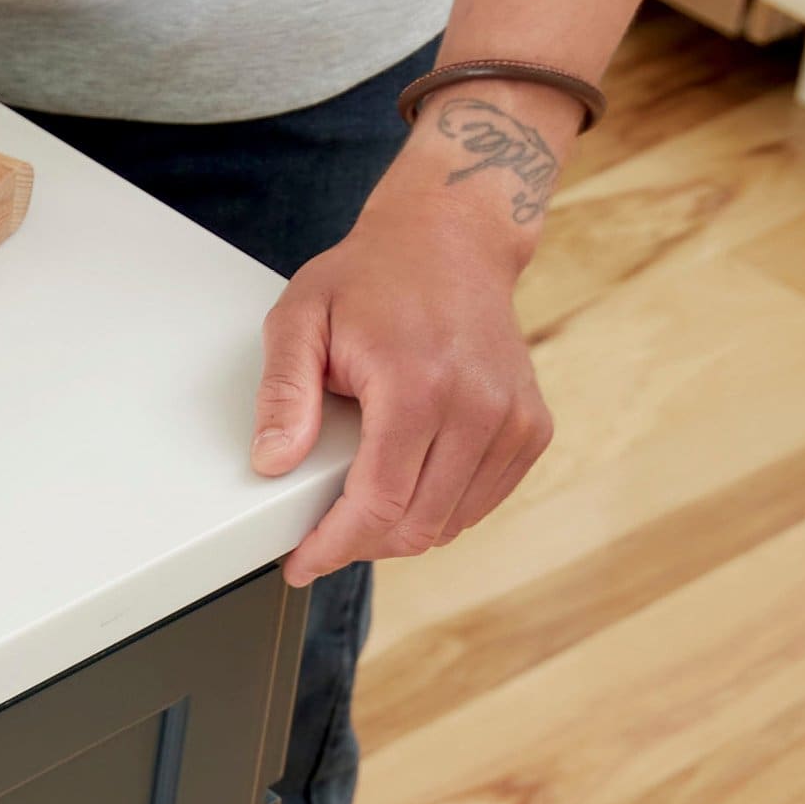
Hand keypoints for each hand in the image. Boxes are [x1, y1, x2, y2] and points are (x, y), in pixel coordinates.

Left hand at [250, 97, 563, 587]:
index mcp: (418, 383)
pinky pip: (480, 502)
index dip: (334, 545)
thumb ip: (282, 393)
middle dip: (360, 544)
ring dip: (398, 531)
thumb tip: (273, 462)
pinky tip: (406, 487)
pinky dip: (439, 510)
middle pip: (415, 525)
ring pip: (450, 524)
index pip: (378, 502)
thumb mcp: (300, 318)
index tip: (303, 563)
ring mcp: (513, 419)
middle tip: (322, 537)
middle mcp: (478, 406)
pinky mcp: (531, 427)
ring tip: (359, 507)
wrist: (453, 239)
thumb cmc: (372, 277)